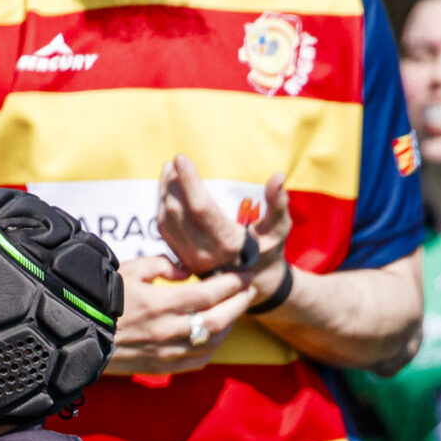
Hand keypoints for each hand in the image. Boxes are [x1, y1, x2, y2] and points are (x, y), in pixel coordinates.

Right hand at [107, 254, 254, 376]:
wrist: (76, 335)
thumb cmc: (100, 298)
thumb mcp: (129, 270)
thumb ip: (161, 264)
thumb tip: (185, 270)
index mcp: (160, 303)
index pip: (209, 293)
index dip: (232, 283)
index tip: (244, 273)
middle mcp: (167, 331)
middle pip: (218, 318)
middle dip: (239, 302)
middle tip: (250, 289)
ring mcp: (166, 353)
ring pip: (212, 341)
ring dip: (230, 324)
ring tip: (235, 310)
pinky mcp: (161, 368)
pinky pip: (197, 361)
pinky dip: (213, 348)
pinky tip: (216, 336)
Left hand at [157, 157, 288, 287]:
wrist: (251, 283)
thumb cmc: (268, 250)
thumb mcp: (279, 228)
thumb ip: (278, 204)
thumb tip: (278, 177)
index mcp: (228, 243)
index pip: (201, 207)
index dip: (188, 181)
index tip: (181, 158)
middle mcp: (204, 252)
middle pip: (177, 212)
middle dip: (172, 184)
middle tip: (175, 161)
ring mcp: (189, 257)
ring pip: (166, 220)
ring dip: (164, 193)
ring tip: (168, 170)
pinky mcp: (180, 257)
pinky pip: (164, 229)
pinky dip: (161, 206)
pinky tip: (166, 190)